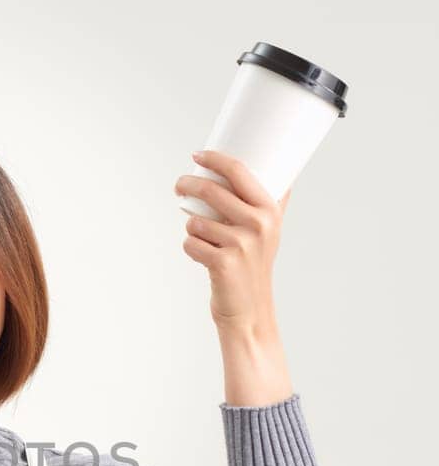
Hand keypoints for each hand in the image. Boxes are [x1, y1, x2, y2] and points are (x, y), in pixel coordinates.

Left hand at [174, 148, 291, 329]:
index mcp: (270, 210)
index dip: (215, 159)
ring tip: (204, 240)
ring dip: (192, 228)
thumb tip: (286, 175)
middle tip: (179, 186)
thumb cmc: (255, 266)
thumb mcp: (272, 232)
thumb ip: (276, 203)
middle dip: (188, 184)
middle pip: (212, 190)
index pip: (239, 171)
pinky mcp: (222, 262)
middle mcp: (259, 224)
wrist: (250, 309)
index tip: (197, 155)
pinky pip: (190, 243)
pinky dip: (190, 248)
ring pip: (196, 220)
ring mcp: (241, 244)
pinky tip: (203, 257)